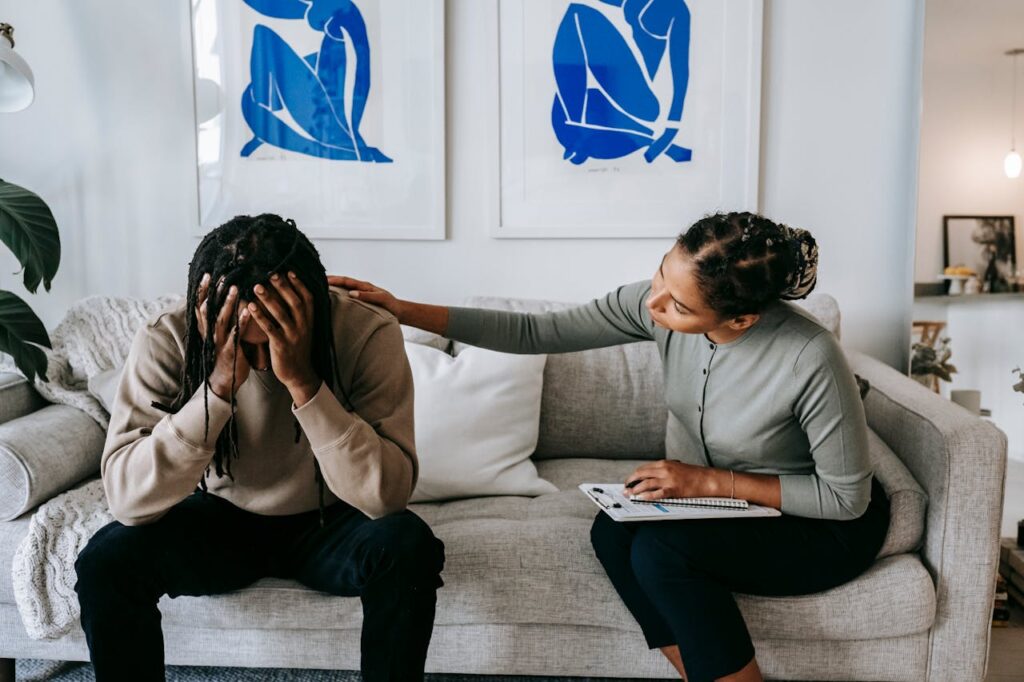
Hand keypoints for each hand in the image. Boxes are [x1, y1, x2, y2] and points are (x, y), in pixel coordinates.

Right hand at [195, 273, 251, 399]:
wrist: (225, 380)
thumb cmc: (224, 353)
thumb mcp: (218, 334)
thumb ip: (218, 318)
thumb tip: (222, 299)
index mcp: (206, 328)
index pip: (200, 305)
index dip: (202, 290)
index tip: (207, 274)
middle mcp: (210, 333)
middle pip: (208, 309)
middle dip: (214, 292)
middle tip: (222, 276)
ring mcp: (219, 342)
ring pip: (220, 319)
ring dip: (228, 303)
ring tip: (235, 289)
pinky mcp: (230, 351)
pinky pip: (235, 335)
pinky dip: (240, 323)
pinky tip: (247, 312)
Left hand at [246, 272, 320, 401]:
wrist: (299, 374)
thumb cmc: (298, 348)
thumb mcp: (304, 328)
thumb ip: (299, 312)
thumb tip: (290, 292)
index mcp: (309, 320)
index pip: (307, 298)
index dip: (299, 284)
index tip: (288, 271)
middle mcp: (303, 326)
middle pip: (294, 302)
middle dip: (283, 287)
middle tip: (271, 273)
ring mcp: (293, 336)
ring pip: (281, 313)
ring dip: (269, 298)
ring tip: (257, 286)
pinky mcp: (281, 345)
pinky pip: (270, 328)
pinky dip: (260, 316)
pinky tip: (250, 306)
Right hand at [326, 275, 401, 317]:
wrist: (399, 311)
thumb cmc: (391, 305)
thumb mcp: (381, 299)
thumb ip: (367, 296)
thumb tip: (351, 293)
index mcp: (365, 286)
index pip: (347, 281)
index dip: (335, 280)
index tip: (323, 280)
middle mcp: (362, 288)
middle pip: (343, 282)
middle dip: (331, 280)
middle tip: (316, 281)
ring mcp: (361, 293)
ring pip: (345, 287)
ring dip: (334, 286)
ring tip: (321, 287)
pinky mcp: (362, 300)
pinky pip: (348, 294)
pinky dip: (340, 293)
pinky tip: (333, 297)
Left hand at [624, 460, 717, 500]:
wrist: (707, 479)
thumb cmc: (693, 475)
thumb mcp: (676, 468)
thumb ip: (664, 471)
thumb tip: (652, 477)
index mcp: (664, 463)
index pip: (643, 469)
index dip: (634, 475)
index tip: (629, 481)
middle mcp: (664, 469)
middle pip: (641, 474)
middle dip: (631, 481)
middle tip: (625, 488)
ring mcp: (668, 479)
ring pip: (646, 483)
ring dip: (635, 489)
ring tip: (630, 494)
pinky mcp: (673, 489)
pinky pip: (656, 493)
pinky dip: (647, 496)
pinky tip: (641, 498)